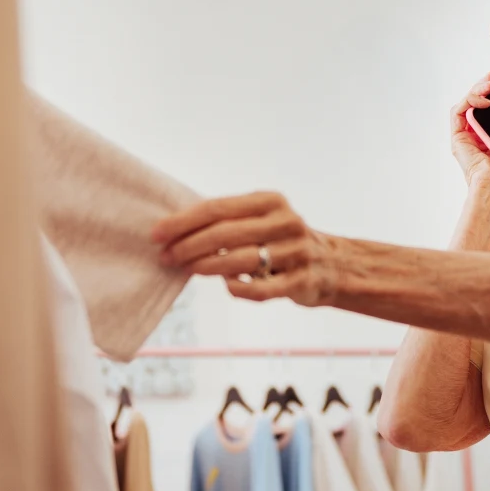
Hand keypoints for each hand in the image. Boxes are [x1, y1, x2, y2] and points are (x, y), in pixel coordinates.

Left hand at [152, 192, 336, 306]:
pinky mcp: (302, 280)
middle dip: (189, 246)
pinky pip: (262, 289)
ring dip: (207, 267)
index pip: (217, 208)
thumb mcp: (261, 218)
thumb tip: (173, 230)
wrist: (333, 265)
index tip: (157, 233)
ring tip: (187, 269)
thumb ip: (227, 220)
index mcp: (270, 201)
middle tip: (166, 256)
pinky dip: (240, 289)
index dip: (183, 222)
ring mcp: (296, 252)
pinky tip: (227, 286)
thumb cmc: (281, 240)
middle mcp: (285, 222)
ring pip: (241, 261)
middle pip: (225, 234)